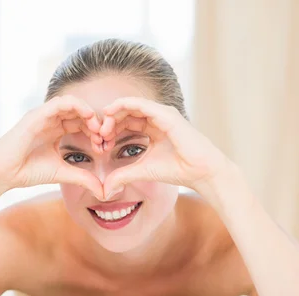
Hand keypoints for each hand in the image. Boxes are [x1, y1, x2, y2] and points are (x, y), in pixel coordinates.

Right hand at [0, 95, 104, 197]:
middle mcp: (50, 120)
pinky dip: (76, 106)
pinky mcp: (36, 115)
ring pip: (72, 104)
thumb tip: (104, 190)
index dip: (97, 132)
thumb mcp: (63, 173)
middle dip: (96, 123)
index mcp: (56, 130)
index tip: (105, 147)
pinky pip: (59, 103)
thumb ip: (83, 178)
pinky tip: (88, 117)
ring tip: (98, 128)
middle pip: (80, 113)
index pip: (82, 123)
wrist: (2, 174)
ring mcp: (43, 116)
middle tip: (106, 137)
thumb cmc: (27, 172)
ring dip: (89, 113)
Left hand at [98, 97, 228, 197]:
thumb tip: (106, 189)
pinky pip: (140, 103)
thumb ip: (123, 175)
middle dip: (109, 122)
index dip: (110, 130)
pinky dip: (123, 106)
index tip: (99, 145)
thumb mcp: (143, 171)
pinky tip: (110, 114)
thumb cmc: (179, 170)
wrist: (201, 171)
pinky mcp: (166, 114)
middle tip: (97, 136)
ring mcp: (162, 113)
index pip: (127, 121)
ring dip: (113, 114)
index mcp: (153, 127)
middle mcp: (158, 117)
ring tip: (102, 128)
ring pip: (130, 105)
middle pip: (126, 112)